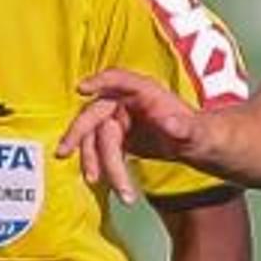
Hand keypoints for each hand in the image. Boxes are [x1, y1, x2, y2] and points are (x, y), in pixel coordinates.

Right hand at [58, 65, 208, 202]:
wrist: (192, 146)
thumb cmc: (196, 134)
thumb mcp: (196, 133)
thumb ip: (184, 128)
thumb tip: (170, 123)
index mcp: (145, 91)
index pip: (119, 78)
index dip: (100, 81)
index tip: (82, 89)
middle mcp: (125, 100)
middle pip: (96, 114)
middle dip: (80, 134)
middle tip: (64, 152)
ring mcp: (116, 118)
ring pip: (94, 137)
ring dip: (93, 159)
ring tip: (98, 182)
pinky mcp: (113, 136)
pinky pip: (98, 149)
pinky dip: (97, 164)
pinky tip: (98, 180)